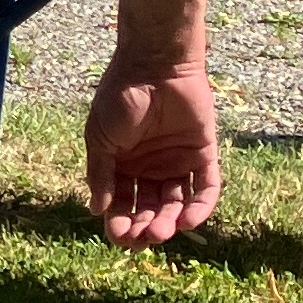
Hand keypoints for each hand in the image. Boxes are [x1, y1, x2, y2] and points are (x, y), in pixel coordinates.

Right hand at [84, 67, 221, 246]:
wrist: (153, 65)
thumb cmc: (120, 98)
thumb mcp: (99, 138)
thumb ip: (101, 174)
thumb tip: (97, 211)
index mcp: (122, 165)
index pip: (122, 203)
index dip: (119, 222)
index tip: (118, 236)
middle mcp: (150, 167)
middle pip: (149, 207)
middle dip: (145, 226)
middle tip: (142, 238)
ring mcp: (178, 162)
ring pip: (177, 202)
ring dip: (170, 220)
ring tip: (162, 231)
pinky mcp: (204, 154)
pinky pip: (206, 187)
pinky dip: (200, 206)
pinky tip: (188, 220)